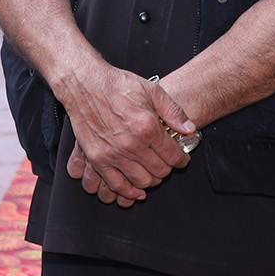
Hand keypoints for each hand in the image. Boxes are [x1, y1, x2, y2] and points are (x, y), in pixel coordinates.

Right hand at [55, 65, 194, 203]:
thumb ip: (173, 111)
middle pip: (159, 172)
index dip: (182, 160)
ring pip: (140, 182)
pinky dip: (127, 192)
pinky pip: (115, 186)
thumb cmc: (117, 84)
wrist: (84, 83)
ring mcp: (112, 153)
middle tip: (165, 163)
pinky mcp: (97, 158)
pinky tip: (134, 189)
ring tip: (150, 172)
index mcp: (147, 127)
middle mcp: (131, 144)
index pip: (174, 157)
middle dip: (166, 170)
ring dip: (149, 181)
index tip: (181, 159)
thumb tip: (190, 129)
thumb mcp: (152, 90)